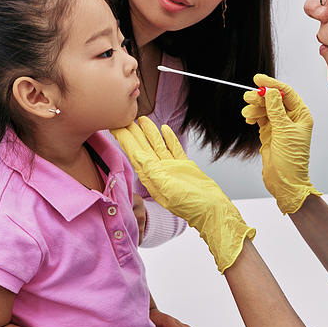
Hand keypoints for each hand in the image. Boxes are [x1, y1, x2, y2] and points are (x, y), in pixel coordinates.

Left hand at [111, 117, 255, 272]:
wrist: (211, 209)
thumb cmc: (190, 204)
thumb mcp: (167, 189)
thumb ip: (152, 172)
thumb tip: (137, 156)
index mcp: (151, 177)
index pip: (134, 154)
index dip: (125, 140)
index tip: (115, 126)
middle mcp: (159, 171)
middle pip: (143, 147)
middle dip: (134, 133)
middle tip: (125, 117)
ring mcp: (171, 168)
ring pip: (158, 146)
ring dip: (150, 133)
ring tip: (142, 119)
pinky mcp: (184, 166)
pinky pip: (174, 149)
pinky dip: (169, 139)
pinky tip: (164, 129)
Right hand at [241, 74, 321, 214]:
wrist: (285, 183)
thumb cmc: (291, 160)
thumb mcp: (283, 131)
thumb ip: (276, 110)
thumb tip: (270, 91)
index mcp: (301, 116)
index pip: (287, 93)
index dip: (272, 84)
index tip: (258, 79)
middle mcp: (291, 119)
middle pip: (274, 100)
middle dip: (261, 97)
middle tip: (249, 97)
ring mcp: (280, 126)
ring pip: (265, 109)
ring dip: (255, 108)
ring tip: (247, 113)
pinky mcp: (270, 133)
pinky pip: (260, 118)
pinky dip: (253, 116)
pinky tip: (249, 118)